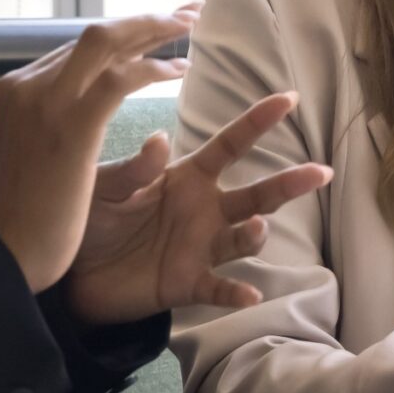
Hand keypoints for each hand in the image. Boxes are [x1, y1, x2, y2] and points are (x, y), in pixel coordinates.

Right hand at [0, 8, 201, 293]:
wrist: (5, 252)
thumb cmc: (24, 214)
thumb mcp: (34, 151)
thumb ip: (56, 117)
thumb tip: (88, 99)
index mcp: (16, 89)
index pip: (78, 48)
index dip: (124, 32)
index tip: (157, 25)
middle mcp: (27, 85)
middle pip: (94, 35)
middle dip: (145, 19)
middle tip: (188, 11)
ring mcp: (45, 101)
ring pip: (107, 43)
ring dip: (155, 31)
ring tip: (191, 27)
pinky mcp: (70, 126)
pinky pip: (119, 79)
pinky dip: (152, 69)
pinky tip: (178, 71)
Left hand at [65, 92, 332, 328]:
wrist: (72, 273)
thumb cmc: (92, 217)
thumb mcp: (105, 186)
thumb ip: (133, 169)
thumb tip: (161, 139)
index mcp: (188, 177)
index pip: (230, 145)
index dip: (258, 122)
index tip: (290, 98)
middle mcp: (205, 210)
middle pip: (256, 195)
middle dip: (289, 183)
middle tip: (321, 172)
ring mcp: (201, 248)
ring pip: (243, 239)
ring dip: (255, 234)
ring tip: (257, 227)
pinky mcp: (188, 284)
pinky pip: (219, 289)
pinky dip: (235, 293)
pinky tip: (249, 294)